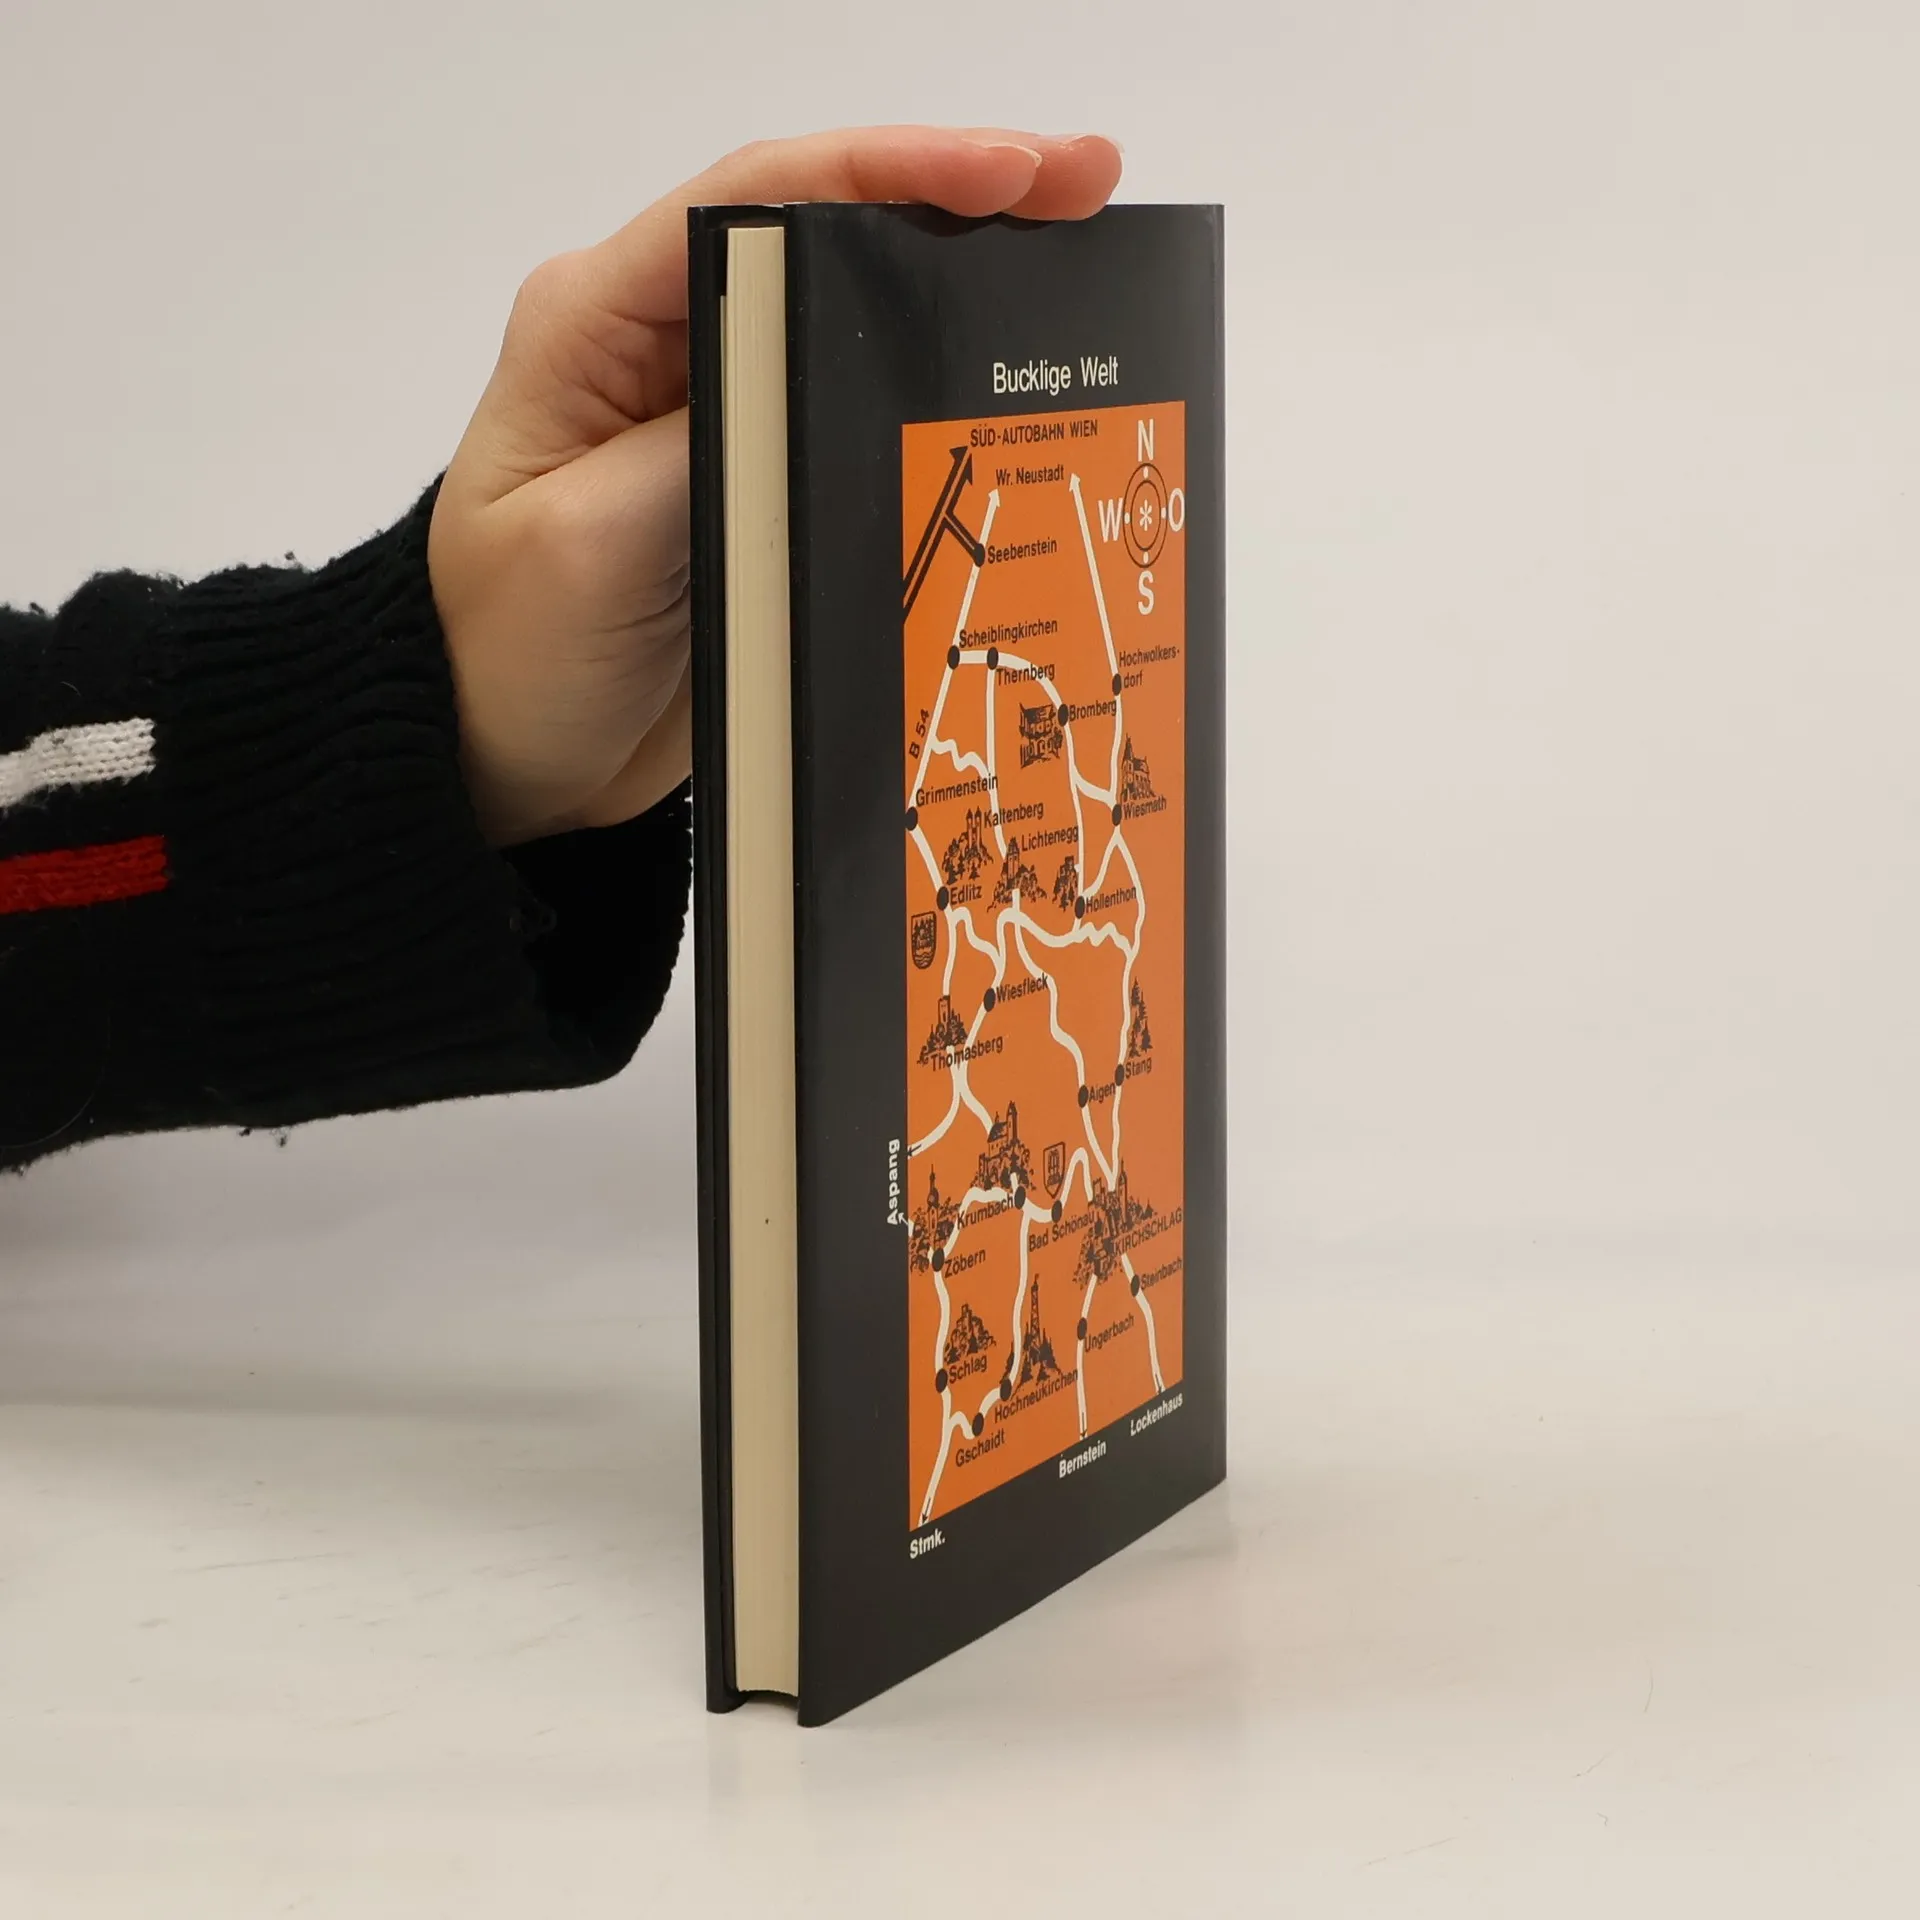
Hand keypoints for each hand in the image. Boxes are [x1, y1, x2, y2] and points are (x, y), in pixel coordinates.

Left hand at [427, 126, 1124, 847]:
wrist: (504, 760)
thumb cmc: (510, 652)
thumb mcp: (591, 545)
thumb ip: (704, 449)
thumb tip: (817, 378)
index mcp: (600, 322)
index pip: (754, 201)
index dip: (890, 170)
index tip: (1008, 174)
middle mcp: (665, 344)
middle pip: (823, 234)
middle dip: (961, 201)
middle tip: (1088, 187)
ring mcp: (718, 414)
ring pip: (856, 319)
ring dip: (965, 289)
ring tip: (1085, 266)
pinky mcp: (757, 486)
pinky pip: (857, 417)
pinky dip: (937, 391)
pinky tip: (1017, 390)